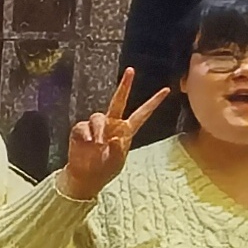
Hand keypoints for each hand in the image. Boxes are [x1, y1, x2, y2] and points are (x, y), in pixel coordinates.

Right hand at [62, 70, 168, 197]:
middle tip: (131, 70)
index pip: (142, 114)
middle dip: (125, 85)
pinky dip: (86, 134)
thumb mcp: (117, 163)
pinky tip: (89, 143)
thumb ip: (118, 151)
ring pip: (98, 117)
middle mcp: (112, 124)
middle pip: (118, 101)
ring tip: (98, 144)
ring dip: (98, 129)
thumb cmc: (105, 169)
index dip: (153, 102)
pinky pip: (83, 126)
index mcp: (126, 131)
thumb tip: (115, 138)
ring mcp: (96, 126)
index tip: (167, 90)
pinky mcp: (81, 130)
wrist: (85, 177)